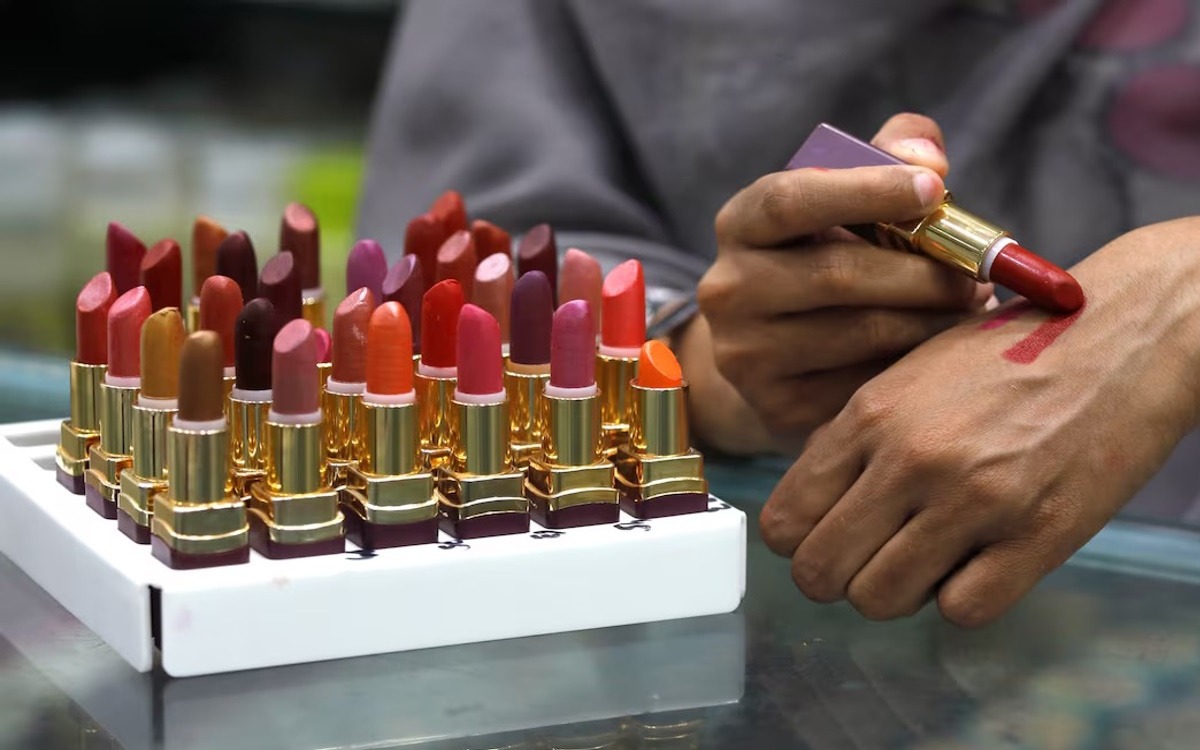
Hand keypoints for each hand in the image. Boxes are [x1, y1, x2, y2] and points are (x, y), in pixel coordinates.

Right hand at [697, 113, 991, 452]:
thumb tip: (930, 159)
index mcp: (740, 224)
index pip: (789, 200)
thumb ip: (889, 156)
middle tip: (977, 273)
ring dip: (930, 321)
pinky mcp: (776, 405)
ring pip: (859, 332)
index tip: (935, 188)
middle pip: (837, 274)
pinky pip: (864, 384)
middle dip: (922, 272)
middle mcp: (727, 288)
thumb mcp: (846, 198)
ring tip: (968, 309)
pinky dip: (912, 366)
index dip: (865, 191)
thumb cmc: (827, 254)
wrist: (774, 349)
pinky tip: (936, 353)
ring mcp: (745, 353)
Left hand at [759, 217, 1199, 625]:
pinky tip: (981, 559)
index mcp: (870, 414)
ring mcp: (975, 499)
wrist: (1123, 337)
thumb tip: (806, 509)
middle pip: (820, 573)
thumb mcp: (910, 374)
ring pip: (880, 601)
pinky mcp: (1038, 535)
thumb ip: (852, 439)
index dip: (799, 542)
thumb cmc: (1010, 354)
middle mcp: (911, 457)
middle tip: (871, 559)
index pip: (783, 521)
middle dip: (838, 577)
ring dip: (898, 591)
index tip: (826, 537)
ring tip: (929, 556)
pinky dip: (963, 597)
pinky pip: (961, 610)